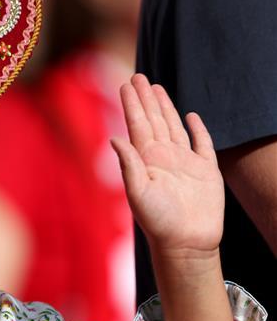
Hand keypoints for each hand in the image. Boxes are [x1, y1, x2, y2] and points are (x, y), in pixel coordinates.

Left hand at [111, 74, 223, 257]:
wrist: (186, 243)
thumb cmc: (158, 221)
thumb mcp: (138, 192)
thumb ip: (128, 164)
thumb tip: (114, 137)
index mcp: (146, 159)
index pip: (137, 124)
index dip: (132, 103)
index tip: (126, 83)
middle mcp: (163, 157)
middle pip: (153, 120)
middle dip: (146, 98)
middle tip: (138, 76)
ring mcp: (185, 162)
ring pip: (174, 126)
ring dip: (165, 107)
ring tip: (156, 88)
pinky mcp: (206, 171)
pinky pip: (203, 143)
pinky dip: (197, 129)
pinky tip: (191, 116)